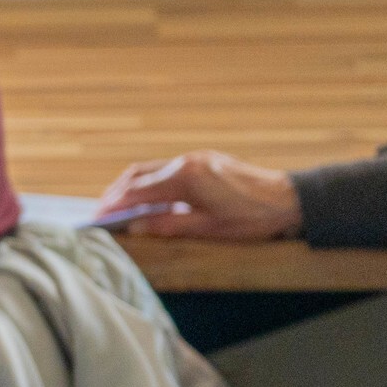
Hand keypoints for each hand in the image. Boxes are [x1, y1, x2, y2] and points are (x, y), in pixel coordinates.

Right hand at [95, 151, 302, 239]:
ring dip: (131, 186)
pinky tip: (148, 198)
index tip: (97, 218)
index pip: (137, 190)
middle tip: (102, 212)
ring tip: (119, 205)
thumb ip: (167, 224)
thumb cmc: (252, 219)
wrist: (290, 200)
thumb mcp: (208, 228)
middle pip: (137, 174)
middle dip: (115, 192)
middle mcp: (186, 162)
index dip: (114, 205)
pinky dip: (149, 182)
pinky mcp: (204, 160)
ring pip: (150, 168)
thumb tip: (134, 226)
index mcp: (186, 178)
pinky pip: (166, 168)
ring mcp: (196, 158)